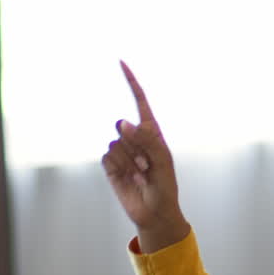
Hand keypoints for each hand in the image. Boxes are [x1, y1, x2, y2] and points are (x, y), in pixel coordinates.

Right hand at [101, 60, 189, 252]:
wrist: (154, 212)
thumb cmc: (165, 186)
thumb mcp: (163, 161)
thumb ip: (146, 140)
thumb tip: (122, 123)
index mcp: (152, 133)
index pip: (140, 102)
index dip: (131, 83)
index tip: (121, 62)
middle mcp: (134, 138)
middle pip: (123, 125)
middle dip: (135, 144)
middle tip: (147, 164)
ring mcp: (121, 151)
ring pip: (115, 143)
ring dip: (129, 160)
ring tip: (141, 174)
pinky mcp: (109, 164)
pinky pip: (107, 156)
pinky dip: (119, 167)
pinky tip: (129, 178)